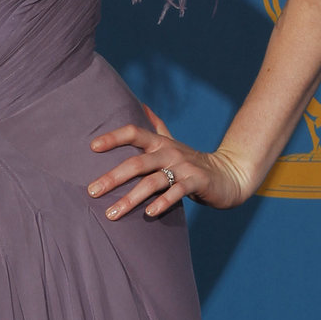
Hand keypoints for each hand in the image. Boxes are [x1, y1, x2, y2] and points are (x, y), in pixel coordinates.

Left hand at [88, 105, 249, 217]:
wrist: (229, 174)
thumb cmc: (192, 161)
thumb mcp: (172, 142)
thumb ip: (156, 126)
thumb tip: (141, 105)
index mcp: (160, 143)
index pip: (134, 133)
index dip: (113, 138)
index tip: (92, 146)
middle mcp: (169, 152)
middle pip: (137, 163)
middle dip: (113, 178)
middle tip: (92, 191)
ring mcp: (183, 167)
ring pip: (153, 182)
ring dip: (130, 198)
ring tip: (112, 214)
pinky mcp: (196, 182)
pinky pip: (177, 193)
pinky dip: (163, 202)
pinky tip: (148, 213)